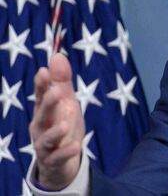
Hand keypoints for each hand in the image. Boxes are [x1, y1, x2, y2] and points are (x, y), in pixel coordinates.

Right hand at [28, 53, 85, 189]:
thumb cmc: (62, 126)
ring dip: (55, 131)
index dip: (41, 85)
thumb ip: (62, 81)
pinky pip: (58, 157)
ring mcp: (45, 145)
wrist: (60, 162)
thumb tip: (57, 55)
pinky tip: (76, 146)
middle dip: (47, 104)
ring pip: (47, 138)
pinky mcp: (53, 160)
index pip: (41, 96)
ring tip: (66, 124)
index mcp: (44, 111)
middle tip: (56, 92)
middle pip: (42, 115)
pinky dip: (65, 152)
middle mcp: (41, 127)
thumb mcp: (66, 102)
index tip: (43, 72)